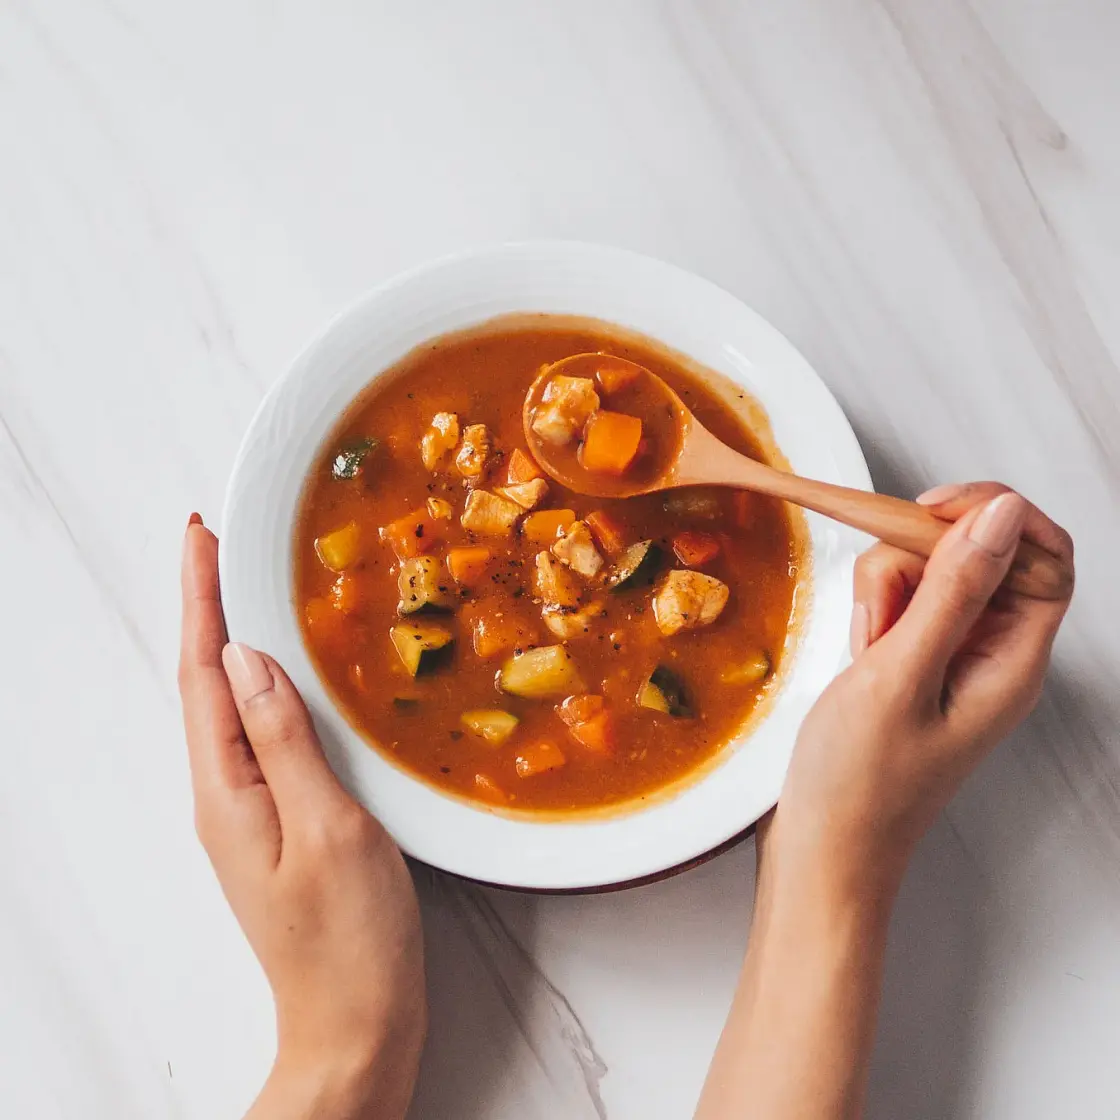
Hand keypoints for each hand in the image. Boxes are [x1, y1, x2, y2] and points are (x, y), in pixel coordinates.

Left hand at [179, 518, 425, 1119]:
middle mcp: (225, 796)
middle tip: (224, 546)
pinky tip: (293, 676)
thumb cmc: (349, 937)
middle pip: (209, 683)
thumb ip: (284, 739)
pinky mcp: (281, 822)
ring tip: (253, 590)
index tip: (202, 536)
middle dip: (212, 609)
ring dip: (238, 643)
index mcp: (226, 791)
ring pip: (235, 707)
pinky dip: (269, 688)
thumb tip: (251, 659)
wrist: (357, 1022)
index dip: (203, 599)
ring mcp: (250, 811)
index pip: (205, 674)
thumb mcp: (328, 826)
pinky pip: (264, 735)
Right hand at [769, 482, 1073, 896]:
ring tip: (864, 648)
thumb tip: (999, 515)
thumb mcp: (902, 676)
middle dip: (918, 559)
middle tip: (881, 604)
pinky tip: (856, 652)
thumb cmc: (862, 783)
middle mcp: (991, 652)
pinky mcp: (912, 658)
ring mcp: (949, 654)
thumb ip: (952, 590)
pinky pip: (900, 600)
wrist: (823, 846)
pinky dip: (871, 610)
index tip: (932, 511)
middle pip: (977, 554)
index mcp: (1014, 659)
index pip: (1044, 556)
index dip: (997, 517)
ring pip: (929, 571)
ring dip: (885, 589)